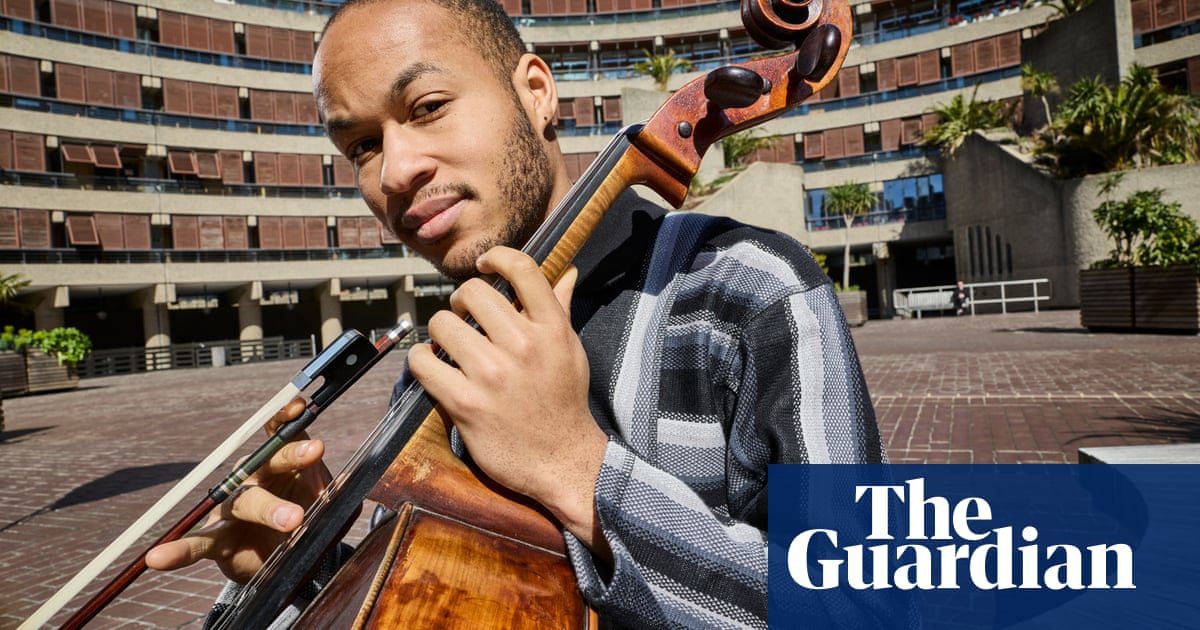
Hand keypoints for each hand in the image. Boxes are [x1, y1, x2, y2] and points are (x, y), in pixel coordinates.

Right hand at [144, 398, 332, 582]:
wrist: (288, 563)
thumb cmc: (309, 524)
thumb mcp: (332, 510)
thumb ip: (340, 498)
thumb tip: (349, 489)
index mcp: (282, 464)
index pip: (284, 431)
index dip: (288, 415)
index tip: (299, 404)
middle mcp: (254, 478)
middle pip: (268, 460)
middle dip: (292, 455)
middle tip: (315, 453)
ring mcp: (233, 507)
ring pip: (245, 501)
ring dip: (269, 508)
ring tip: (293, 521)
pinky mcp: (219, 540)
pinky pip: (197, 543)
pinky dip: (178, 550)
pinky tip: (157, 557)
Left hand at [407, 247, 608, 548]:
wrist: (563, 461)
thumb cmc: (564, 403)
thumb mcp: (570, 351)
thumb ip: (561, 309)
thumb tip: (566, 272)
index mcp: (552, 329)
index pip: (522, 269)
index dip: (495, 258)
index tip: (484, 267)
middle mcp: (523, 346)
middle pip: (473, 292)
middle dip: (462, 303)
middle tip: (465, 319)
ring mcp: (493, 375)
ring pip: (442, 323)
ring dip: (440, 332)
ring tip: (449, 347)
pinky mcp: (466, 403)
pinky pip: (424, 362)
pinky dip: (422, 360)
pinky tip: (432, 365)